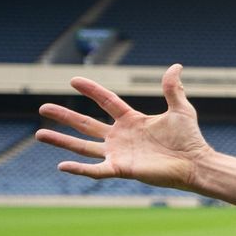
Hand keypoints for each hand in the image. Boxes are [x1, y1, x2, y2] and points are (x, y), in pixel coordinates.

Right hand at [36, 64, 212, 190]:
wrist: (195, 163)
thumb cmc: (189, 138)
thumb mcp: (180, 109)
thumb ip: (172, 88)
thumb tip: (176, 65)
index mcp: (132, 120)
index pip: (106, 101)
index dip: (91, 90)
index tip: (73, 79)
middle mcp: (120, 137)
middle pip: (86, 124)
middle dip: (64, 116)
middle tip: (42, 107)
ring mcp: (118, 153)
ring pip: (83, 146)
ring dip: (61, 140)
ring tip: (39, 133)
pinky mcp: (121, 169)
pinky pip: (95, 170)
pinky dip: (79, 169)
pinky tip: (61, 166)